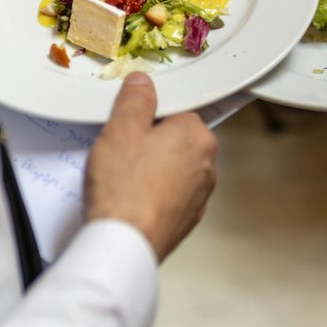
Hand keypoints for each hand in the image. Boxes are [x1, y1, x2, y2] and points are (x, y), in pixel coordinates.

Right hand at [85, 73, 217, 260]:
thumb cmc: (125, 188)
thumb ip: (136, 100)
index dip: (147, 116)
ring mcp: (199, 194)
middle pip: (174, 139)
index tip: (128, 124)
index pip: (175, 111)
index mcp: (197, 135)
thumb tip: (143, 82)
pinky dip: (152, 193)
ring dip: (151, 168)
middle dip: (149, 142)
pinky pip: (168, 194)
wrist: (125, 244)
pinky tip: (130, 198)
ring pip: (172, 167)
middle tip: (120, 151)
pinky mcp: (186, 218)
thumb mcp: (122, 129)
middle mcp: (206, 163)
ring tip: (122, 178)